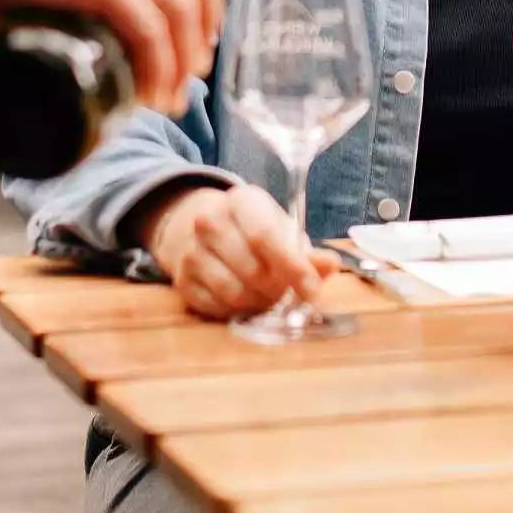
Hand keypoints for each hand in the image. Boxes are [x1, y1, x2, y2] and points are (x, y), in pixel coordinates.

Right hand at [137, 181, 333, 319]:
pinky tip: (244, 297)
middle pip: (252, 271)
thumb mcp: (279, 229)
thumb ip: (306, 251)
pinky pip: (217, 308)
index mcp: (241, 201)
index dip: (293, 268)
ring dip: (258, 302)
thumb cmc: (249, 229)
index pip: (266, 237)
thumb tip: (331, 266)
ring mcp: (190, 251)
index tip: (312, 291)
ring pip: (234, 294)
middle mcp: (209, 222)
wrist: (195, 225)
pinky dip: (238, 310)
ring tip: (266, 293)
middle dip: (277, 289)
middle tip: (285, 289)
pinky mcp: (181, 280)